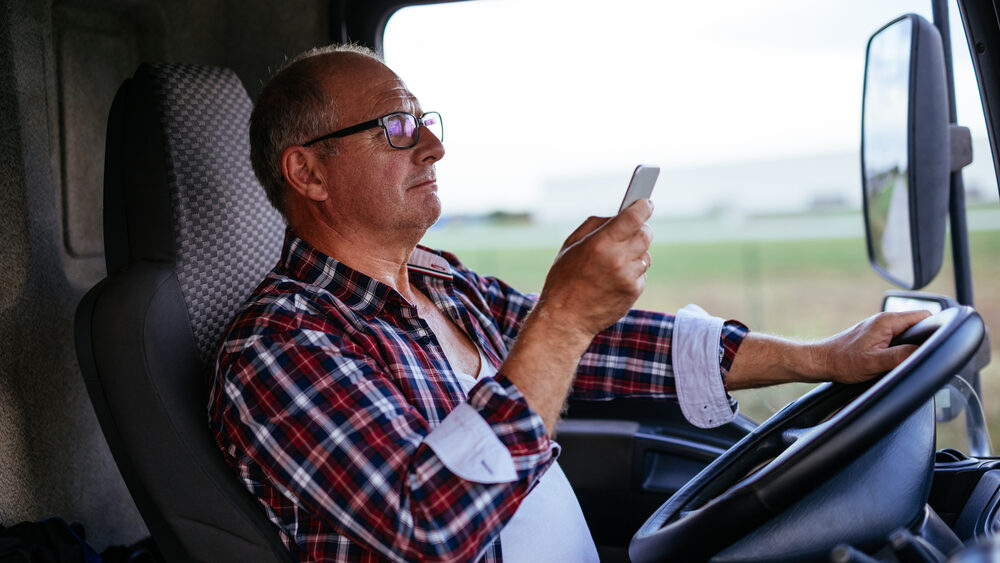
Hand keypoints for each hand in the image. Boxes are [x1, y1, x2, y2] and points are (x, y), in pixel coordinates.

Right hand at [535, 200, 653, 340]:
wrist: (565, 319)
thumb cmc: (564, 280)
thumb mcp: (570, 246)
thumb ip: (594, 225)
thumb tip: (617, 215)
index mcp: (600, 243)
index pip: (634, 217)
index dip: (643, 207)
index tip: (646, 203)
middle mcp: (618, 259)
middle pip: (646, 234)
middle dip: (640, 229)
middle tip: (631, 232)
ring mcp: (628, 277)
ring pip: (646, 254)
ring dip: (636, 253)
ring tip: (615, 262)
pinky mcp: (634, 292)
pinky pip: (642, 273)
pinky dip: (633, 273)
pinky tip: (615, 279)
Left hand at [809, 310, 932, 383]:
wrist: (821, 361)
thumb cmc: (843, 362)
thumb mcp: (875, 362)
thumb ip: (900, 356)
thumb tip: (922, 352)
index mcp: (888, 321)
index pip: (924, 316)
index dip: (936, 328)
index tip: (941, 343)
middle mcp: (884, 320)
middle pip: (918, 324)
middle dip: (926, 338)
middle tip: (926, 355)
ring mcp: (880, 328)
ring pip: (908, 332)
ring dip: (913, 344)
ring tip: (912, 359)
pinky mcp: (875, 336)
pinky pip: (897, 338)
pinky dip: (902, 347)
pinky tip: (899, 360)